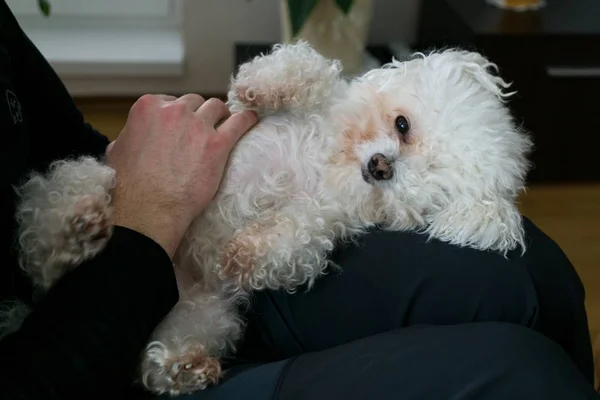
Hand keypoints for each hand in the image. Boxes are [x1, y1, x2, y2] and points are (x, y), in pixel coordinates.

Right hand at [106, 94, 256, 256]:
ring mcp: (197, 126)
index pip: (171, 101)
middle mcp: (174, 111)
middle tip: (203, 129)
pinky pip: (239, 122)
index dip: (179, 115)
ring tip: (225, 125)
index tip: (183, 126)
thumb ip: (127, 137)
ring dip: (220, 116)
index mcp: (148, 107)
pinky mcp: (217, 145)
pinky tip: (252, 120)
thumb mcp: (116, 152)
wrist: (148, 209)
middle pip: (195, 102)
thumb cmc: (129, 186)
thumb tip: (127, 140)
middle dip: (199, 114)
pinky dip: (247, 119)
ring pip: (217, 107)